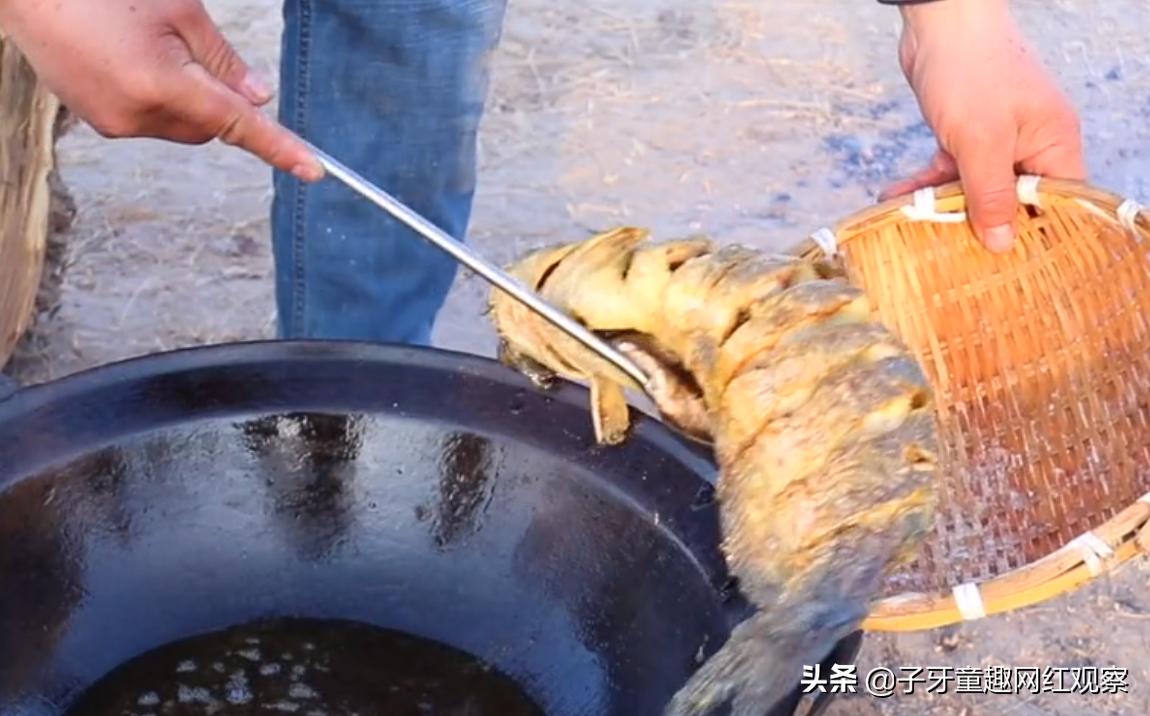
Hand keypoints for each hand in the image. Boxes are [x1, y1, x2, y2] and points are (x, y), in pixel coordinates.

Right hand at [0, 0, 321, 180]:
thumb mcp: (179, 11)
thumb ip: (222, 60)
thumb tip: (259, 98)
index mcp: (162, 86)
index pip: (238, 126)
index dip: (280, 148)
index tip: (313, 170)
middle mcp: (136, 115)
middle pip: (208, 127)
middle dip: (213, 100)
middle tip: (184, 48)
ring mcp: (112, 123)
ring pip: (179, 126)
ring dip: (180, 96)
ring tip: (141, 44)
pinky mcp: (96, 121)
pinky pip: (146, 119)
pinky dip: (152, 97)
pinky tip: (123, 57)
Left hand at [881, 0, 1084, 251]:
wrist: (938, 21)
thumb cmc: (970, 72)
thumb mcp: (980, 142)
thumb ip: (989, 195)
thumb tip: (1001, 243)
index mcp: (1054, 144)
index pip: (1057, 202)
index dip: (1035, 234)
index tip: (1006, 264)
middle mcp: (1032, 143)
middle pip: (1012, 200)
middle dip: (981, 225)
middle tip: (951, 257)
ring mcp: (998, 137)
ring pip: (975, 187)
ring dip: (942, 206)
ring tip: (912, 229)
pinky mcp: (967, 132)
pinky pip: (951, 170)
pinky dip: (925, 183)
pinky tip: (893, 198)